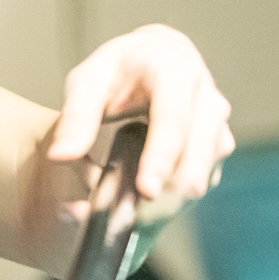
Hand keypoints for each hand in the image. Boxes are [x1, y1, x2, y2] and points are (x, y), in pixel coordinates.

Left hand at [45, 24, 233, 224]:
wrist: (152, 60)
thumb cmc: (116, 71)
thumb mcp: (88, 81)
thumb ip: (76, 117)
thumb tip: (61, 156)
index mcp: (175, 72)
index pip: (174, 118)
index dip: (162, 156)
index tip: (146, 191)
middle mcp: (207, 99)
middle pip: (196, 156)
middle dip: (164, 194)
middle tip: (121, 219)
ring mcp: (217, 126)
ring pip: (203, 176)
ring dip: (168, 204)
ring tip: (127, 217)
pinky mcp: (216, 149)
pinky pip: (200, 183)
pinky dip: (173, 202)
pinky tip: (143, 211)